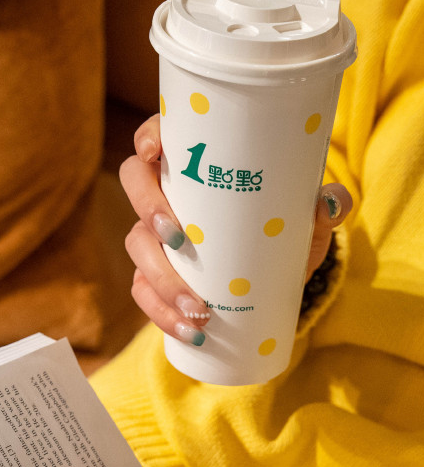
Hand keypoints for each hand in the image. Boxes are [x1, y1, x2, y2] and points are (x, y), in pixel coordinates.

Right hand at [120, 114, 352, 344]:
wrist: (277, 276)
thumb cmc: (282, 228)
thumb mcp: (305, 216)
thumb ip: (325, 205)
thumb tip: (330, 203)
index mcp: (193, 163)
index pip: (157, 136)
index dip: (148, 139)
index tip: (157, 154)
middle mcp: (166, 192)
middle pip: (134, 184)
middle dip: (148, 211)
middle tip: (179, 240)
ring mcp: (155, 234)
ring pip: (137, 244)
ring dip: (161, 278)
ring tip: (198, 307)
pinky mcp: (155, 274)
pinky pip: (144, 291)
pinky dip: (161, 313)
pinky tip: (189, 330)